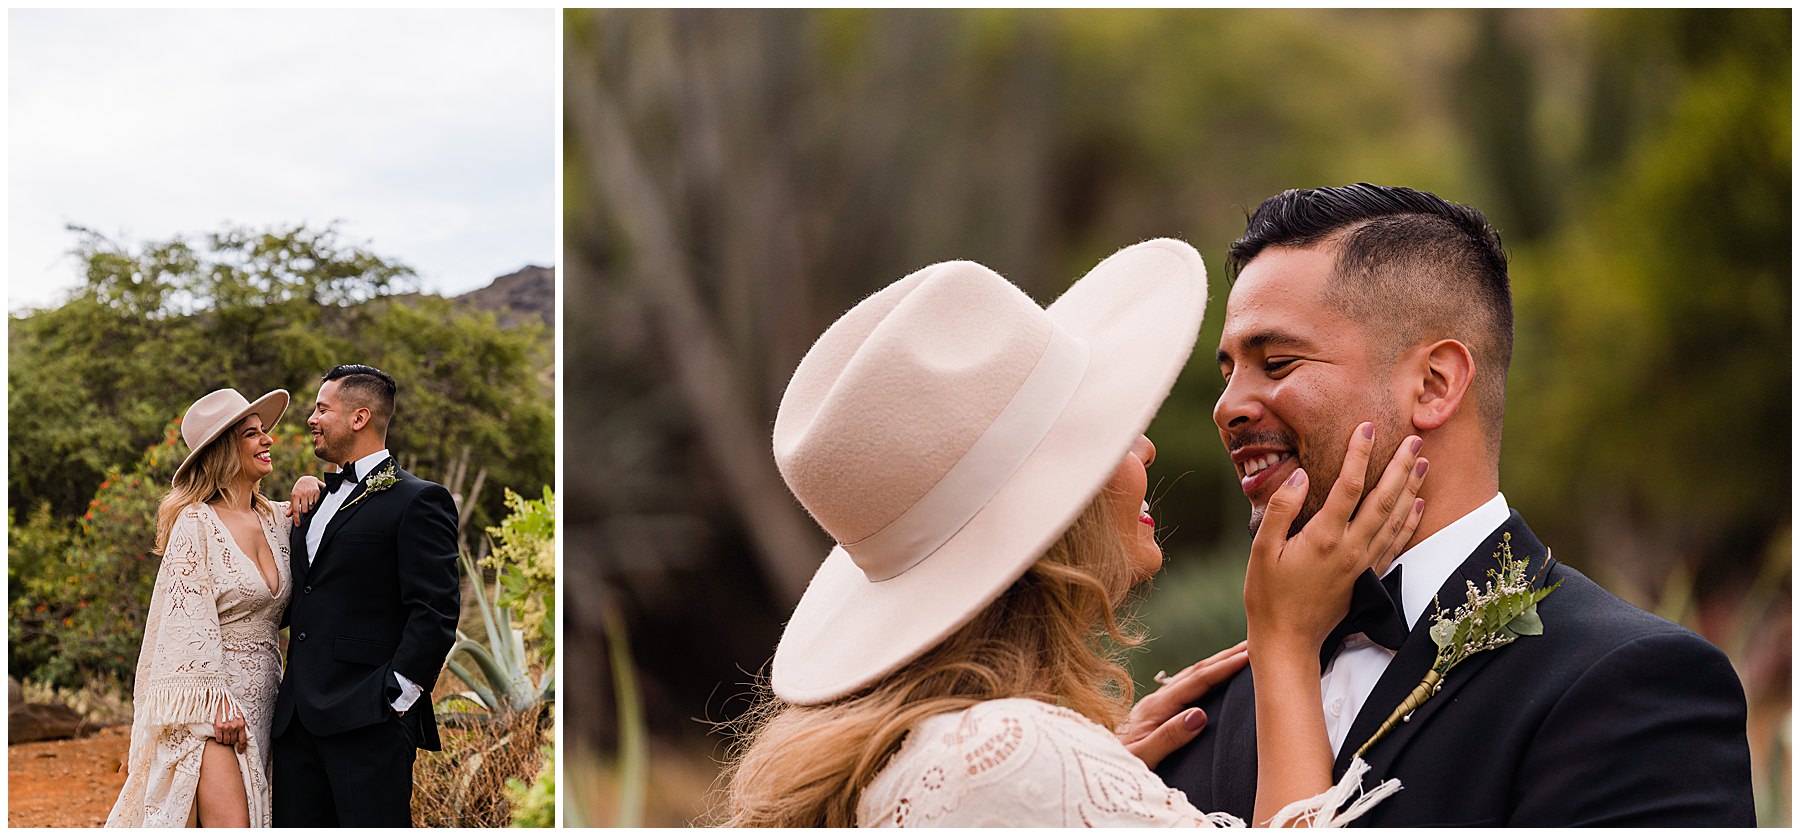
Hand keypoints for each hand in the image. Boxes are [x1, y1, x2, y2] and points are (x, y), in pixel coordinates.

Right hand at [212, 702, 247, 753]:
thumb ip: (244, 725)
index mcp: (241, 724)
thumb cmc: (232, 708)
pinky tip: (220, 735)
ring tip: (225, 735)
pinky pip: (219, 739)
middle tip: (230, 737)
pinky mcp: (218, 727)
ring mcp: (226, 727)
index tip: (240, 751)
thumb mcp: (242, 716)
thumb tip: (247, 734)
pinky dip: (219, 739)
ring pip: (226, 741)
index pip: (243, 740)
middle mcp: (234, 727)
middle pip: (233, 741)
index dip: (241, 747)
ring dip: (225, 741)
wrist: (222, 701)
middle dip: (232, 741)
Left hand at [288, 475, 325, 522]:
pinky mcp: (316, 492)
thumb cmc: (299, 489)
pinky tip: (313, 499)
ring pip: (311, 507)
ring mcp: (310, 493)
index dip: (296, 518)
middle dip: (304, 511)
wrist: (307, 479)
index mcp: (295, 495)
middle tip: (304, 506)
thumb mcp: (294, 496)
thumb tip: (288, 515)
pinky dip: (315, 503)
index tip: (298, 525)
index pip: (296, 510)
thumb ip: (292, 506)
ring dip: (310, 507)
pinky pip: (316, 503)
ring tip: (308, 502)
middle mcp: (302, 494)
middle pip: (304, 510)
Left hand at [1118, 640, 1249, 768]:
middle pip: (1195, 671)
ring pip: (1190, 677)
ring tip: (1240, 654)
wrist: (1089, 766)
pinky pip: (1184, 688)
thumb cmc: (1115, 766)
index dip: (1224, 667)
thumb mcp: (1142, 758)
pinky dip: (1203, 677)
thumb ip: (1169, 738)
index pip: (1196, 682)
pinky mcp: (1152, 713)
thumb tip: (1200, 715)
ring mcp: (1153, 705)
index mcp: (1155, 708)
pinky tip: (1211, 678)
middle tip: (1254, 642)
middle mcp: (1155, 700)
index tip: (1249, 655)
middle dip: (1225, 656)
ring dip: (1216, 664)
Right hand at [1244, 422, 1427, 662]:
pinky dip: (1410, 522)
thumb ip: (1280, 509)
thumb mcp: (1261, 549)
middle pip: (1384, 499)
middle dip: (1401, 466)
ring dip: (1411, 489)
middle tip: (1415, 439)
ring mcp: (1363, 564)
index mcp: (1324, 537)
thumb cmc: (1268, 594)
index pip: (1349, 485)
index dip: (1360, 454)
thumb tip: (1300, 475)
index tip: (1367, 427)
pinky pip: (1396, 544)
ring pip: (1396, 519)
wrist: (1287, 640)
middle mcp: (1350, 548)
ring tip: (1423, 463)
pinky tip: (1417, 505)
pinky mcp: (1367, 577)